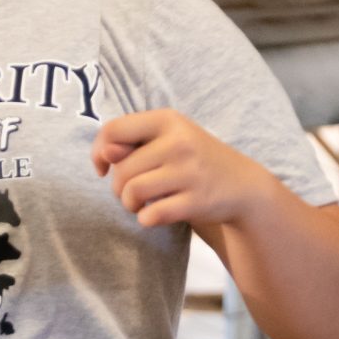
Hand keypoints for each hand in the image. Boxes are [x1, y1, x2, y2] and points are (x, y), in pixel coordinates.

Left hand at [92, 108, 273, 229]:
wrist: (241, 185)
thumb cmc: (191, 162)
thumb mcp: (164, 141)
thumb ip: (130, 144)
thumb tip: (105, 154)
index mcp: (168, 119)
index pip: (113, 130)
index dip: (97, 152)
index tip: (104, 167)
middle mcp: (179, 141)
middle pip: (120, 170)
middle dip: (119, 187)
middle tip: (135, 190)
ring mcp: (190, 171)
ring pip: (131, 192)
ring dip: (129, 204)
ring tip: (143, 202)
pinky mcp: (196, 200)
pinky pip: (150, 215)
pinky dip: (147, 219)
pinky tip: (158, 213)